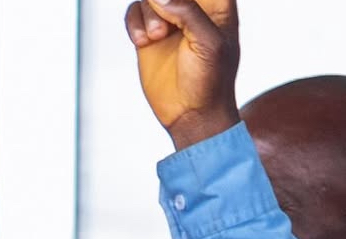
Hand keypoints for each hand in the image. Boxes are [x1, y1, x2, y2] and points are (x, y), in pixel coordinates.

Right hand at [125, 0, 239, 148]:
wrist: (191, 114)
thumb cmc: (210, 80)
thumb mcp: (208, 42)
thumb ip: (188, 12)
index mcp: (217, 2)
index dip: (181, 0)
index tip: (177, 18)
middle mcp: (192, 6)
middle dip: (162, 2)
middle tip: (164, 25)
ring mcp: (169, 19)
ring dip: (149, 13)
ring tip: (157, 36)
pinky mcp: (148, 34)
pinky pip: (134, 12)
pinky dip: (134, 23)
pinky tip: (143, 42)